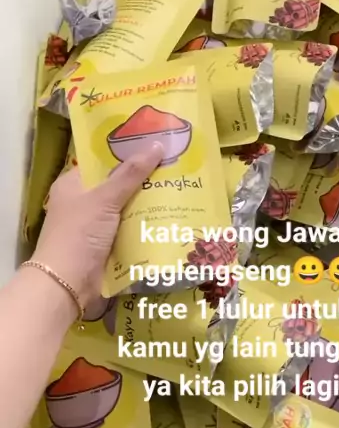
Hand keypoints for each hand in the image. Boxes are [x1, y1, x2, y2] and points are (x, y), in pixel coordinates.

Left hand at [32, 143, 163, 307]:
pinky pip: (132, 230)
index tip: (155, 143)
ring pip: (129, 208)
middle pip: (119, 185)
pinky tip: (173, 217)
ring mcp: (97, 226)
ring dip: (150, 203)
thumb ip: (130, 174)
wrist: (68, 284)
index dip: (126, 151)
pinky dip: (148, 226)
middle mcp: (84, 203)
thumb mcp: (104, 199)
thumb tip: (157, 145)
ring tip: (182, 188)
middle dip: (145, 179)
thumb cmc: (79, 234)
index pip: (102, 161)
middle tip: (176, 165)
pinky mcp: (109, 246)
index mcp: (74, 184)